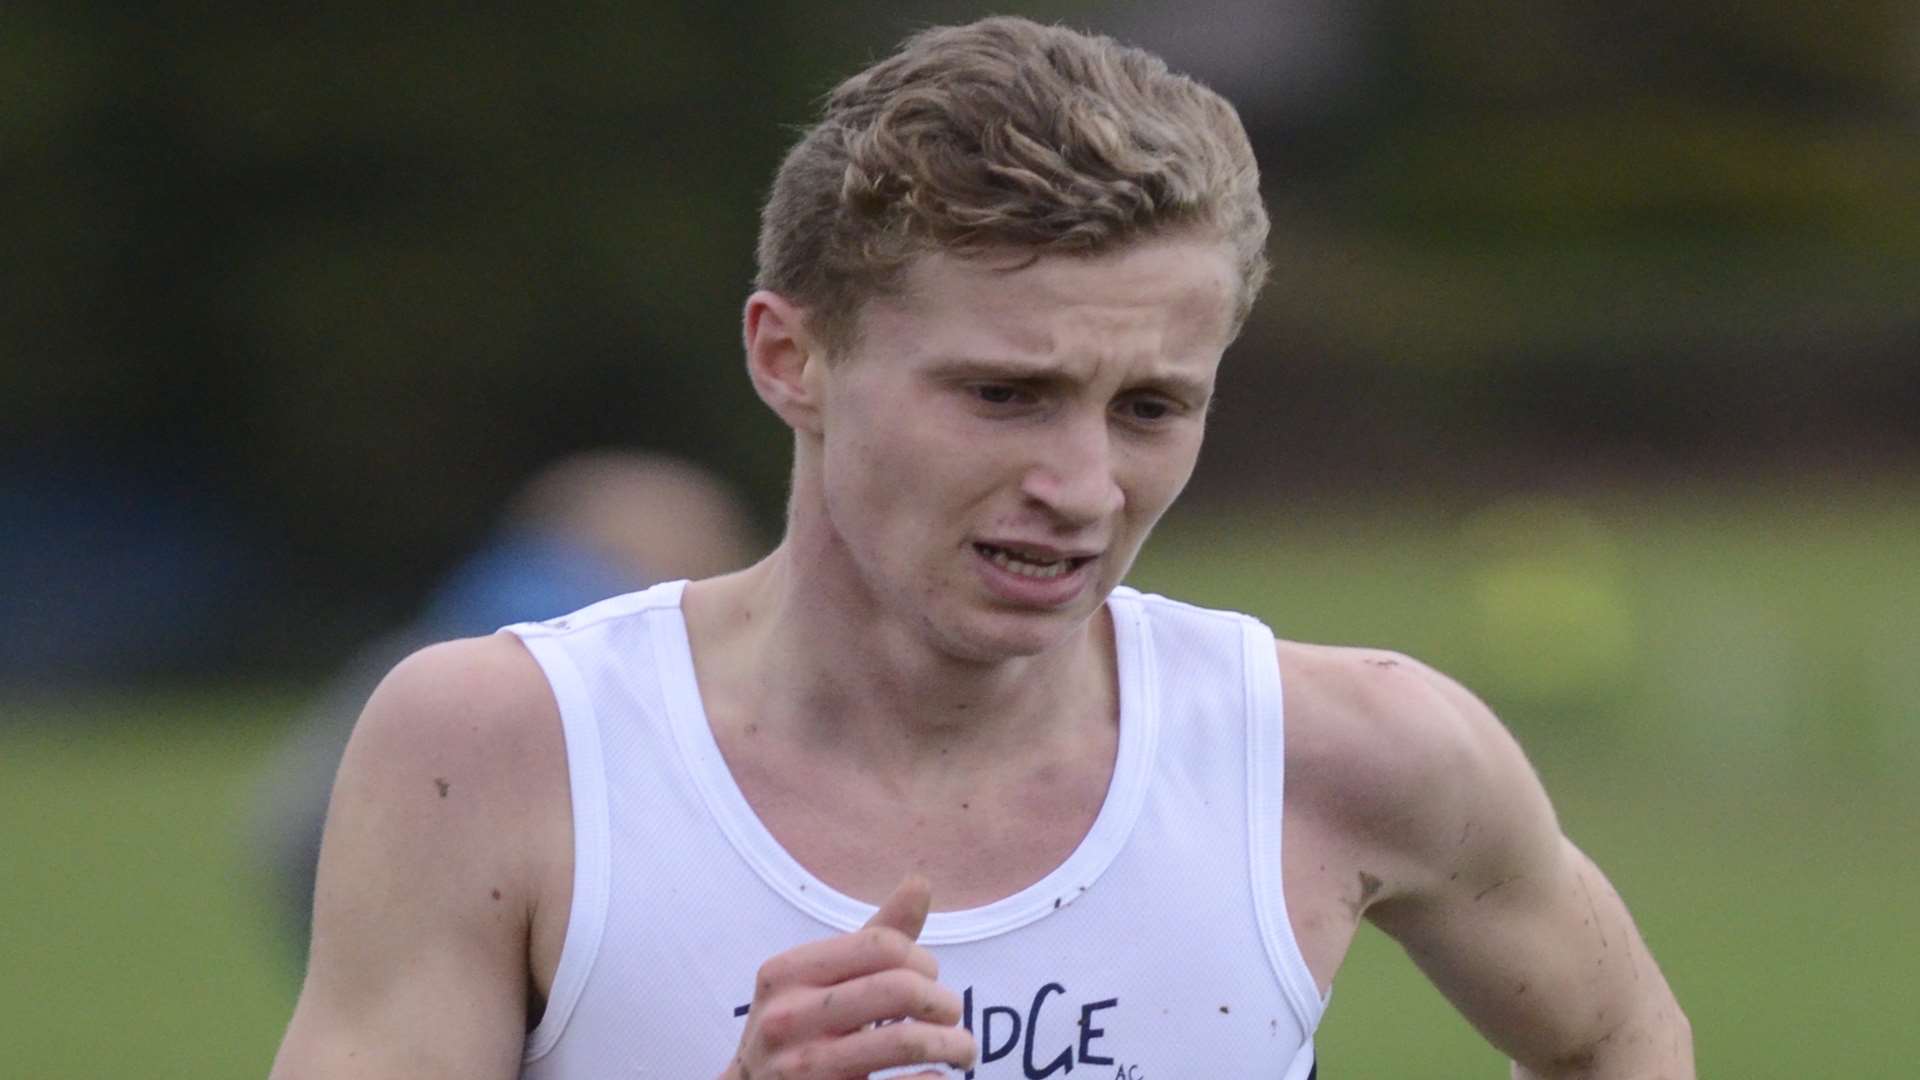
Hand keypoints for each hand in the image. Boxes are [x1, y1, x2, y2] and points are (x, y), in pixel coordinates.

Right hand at [721, 875, 976, 1079]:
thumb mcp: (820, 981)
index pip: (881, 944)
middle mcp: (787, 1018)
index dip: (922, 959)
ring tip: (963, 1050)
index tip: (930, 977)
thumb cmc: (801, 1029)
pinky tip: (935, 1079)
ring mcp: (803, 1069)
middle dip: (945, 1001)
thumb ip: (874, 937)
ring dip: (955, 1044)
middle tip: (952, 1014)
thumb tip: (920, 881)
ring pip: (907, 1041)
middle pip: (900, 989)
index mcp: (786, 973)